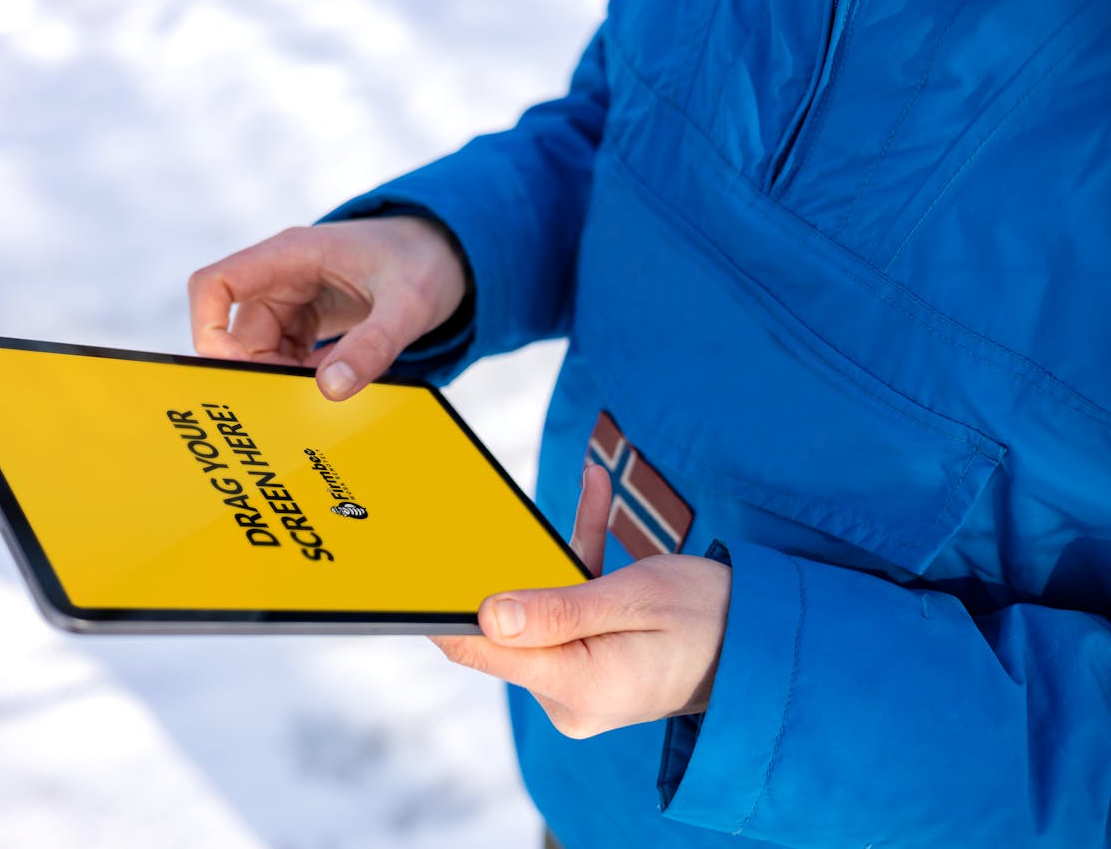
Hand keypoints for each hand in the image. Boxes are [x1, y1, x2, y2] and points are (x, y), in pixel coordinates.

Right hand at [188, 216, 467, 399]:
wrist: (450, 249)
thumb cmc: (426, 262)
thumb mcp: (408, 306)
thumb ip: (372, 346)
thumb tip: (331, 391)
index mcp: (293, 255)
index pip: (216, 284)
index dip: (206, 328)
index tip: (227, 370)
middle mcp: (282, 274)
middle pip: (238, 332)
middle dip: (259, 371)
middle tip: (297, 402)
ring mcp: (294, 297)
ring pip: (261, 349)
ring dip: (283, 377)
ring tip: (326, 395)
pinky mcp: (309, 317)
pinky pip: (286, 353)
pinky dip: (301, 376)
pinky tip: (334, 386)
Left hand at [432, 465, 731, 738]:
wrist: (767, 645)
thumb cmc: (713, 617)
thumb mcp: (636, 599)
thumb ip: (561, 608)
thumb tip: (489, 614)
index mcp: (579, 685)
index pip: (485, 650)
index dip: (445, 610)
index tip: (416, 572)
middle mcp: (571, 696)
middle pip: (509, 628)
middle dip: (511, 566)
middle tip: (485, 509)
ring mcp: (580, 684)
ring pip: (540, 610)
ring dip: (557, 556)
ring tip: (593, 487)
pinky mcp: (590, 664)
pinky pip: (569, 610)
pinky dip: (580, 562)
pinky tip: (597, 494)